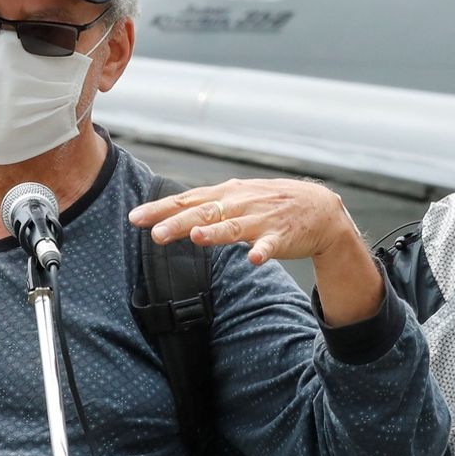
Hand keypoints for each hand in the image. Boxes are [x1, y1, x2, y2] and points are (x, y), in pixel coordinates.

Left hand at [129, 177, 358, 266]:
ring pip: (234, 227)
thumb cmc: (270, 204)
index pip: (187, 201)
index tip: (135, 218)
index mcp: (226, 196)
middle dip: (179, 223)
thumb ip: (205, 207)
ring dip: (216, 233)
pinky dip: (262, 251)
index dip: (161, 209)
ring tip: (198, 238)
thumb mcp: (236, 198)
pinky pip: (271, 245)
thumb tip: (168, 214)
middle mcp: (240, 204)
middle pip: (204, 213)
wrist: (319, 208)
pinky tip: (254, 259)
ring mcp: (261, 219)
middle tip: (155, 234)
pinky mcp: (282, 236)